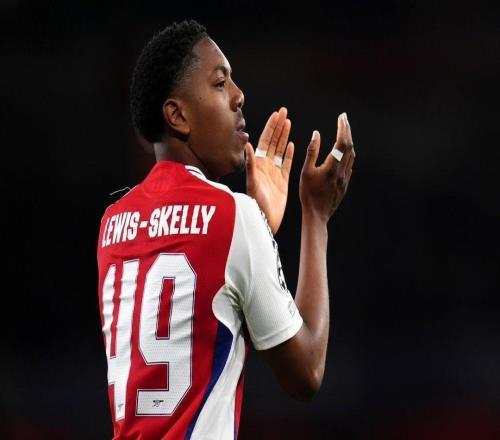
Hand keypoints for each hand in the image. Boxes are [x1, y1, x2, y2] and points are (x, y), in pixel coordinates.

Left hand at [246, 107, 294, 233]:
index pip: (266, 140)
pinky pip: (286, 164)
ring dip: (284, 136)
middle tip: (284, 111)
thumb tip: (248, 145)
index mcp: (258, 164)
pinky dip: (289, 153)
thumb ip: (250, 164)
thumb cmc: (256, 204)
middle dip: (278, 126)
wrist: (265, 220)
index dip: (271, 127)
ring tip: (288, 122)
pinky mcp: (282, 181)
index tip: (276, 114)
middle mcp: (266, 166)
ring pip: (280, 149)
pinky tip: (292, 144)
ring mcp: (274, 173)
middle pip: (273, 141)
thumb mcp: (252, 183)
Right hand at [300, 113, 354, 221]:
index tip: (341, 117)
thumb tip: (316, 134)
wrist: (317, 215)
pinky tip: (343, 152)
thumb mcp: (305, 171)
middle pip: (349, 147)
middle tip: (344, 119)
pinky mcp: (345, 185)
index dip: (343, 128)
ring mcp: (346, 179)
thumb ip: (312, 151)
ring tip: (343, 132)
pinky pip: (350, 165)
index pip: (341, 142)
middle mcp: (342, 172)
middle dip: (347, 131)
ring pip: (351, 156)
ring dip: (349, 142)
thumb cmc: (308, 194)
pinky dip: (348, 154)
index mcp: (332, 167)